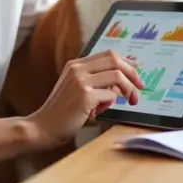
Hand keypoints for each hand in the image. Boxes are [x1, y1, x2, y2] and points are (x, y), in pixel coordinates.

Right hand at [27, 50, 143, 147]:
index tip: (136, 72)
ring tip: (130, 100)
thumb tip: (120, 82)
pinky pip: (111, 95)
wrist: (42, 128)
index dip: (126, 62)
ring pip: (117, 76)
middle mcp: (77, 69)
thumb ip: (95, 82)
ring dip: (129, 89)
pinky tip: (98, 112)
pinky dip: (111, 104)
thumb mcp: (76, 90)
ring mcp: (80, 81)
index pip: (107, 54)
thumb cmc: (61, 113)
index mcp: (75, 65)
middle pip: (114, 60)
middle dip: (132, 72)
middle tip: (140, 86)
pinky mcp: (84, 96)